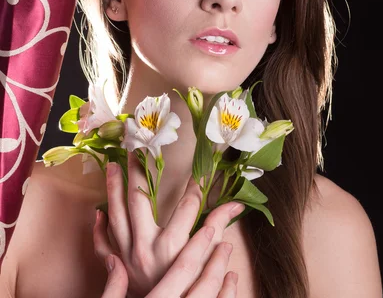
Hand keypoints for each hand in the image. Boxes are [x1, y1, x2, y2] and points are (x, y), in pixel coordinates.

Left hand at [94, 152, 243, 296]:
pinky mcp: (117, 267)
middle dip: (138, 171)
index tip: (199, 164)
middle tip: (136, 146)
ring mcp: (128, 256)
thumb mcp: (207, 260)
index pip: (188, 206)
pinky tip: (98, 211)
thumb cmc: (188, 290)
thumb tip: (236, 205)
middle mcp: (147, 248)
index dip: (197, 184)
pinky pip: (103, 245)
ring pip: (117, 216)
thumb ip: (218, 228)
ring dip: (113, 189)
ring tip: (112, 165)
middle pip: (140, 201)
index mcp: (173, 247)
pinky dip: (99, 228)